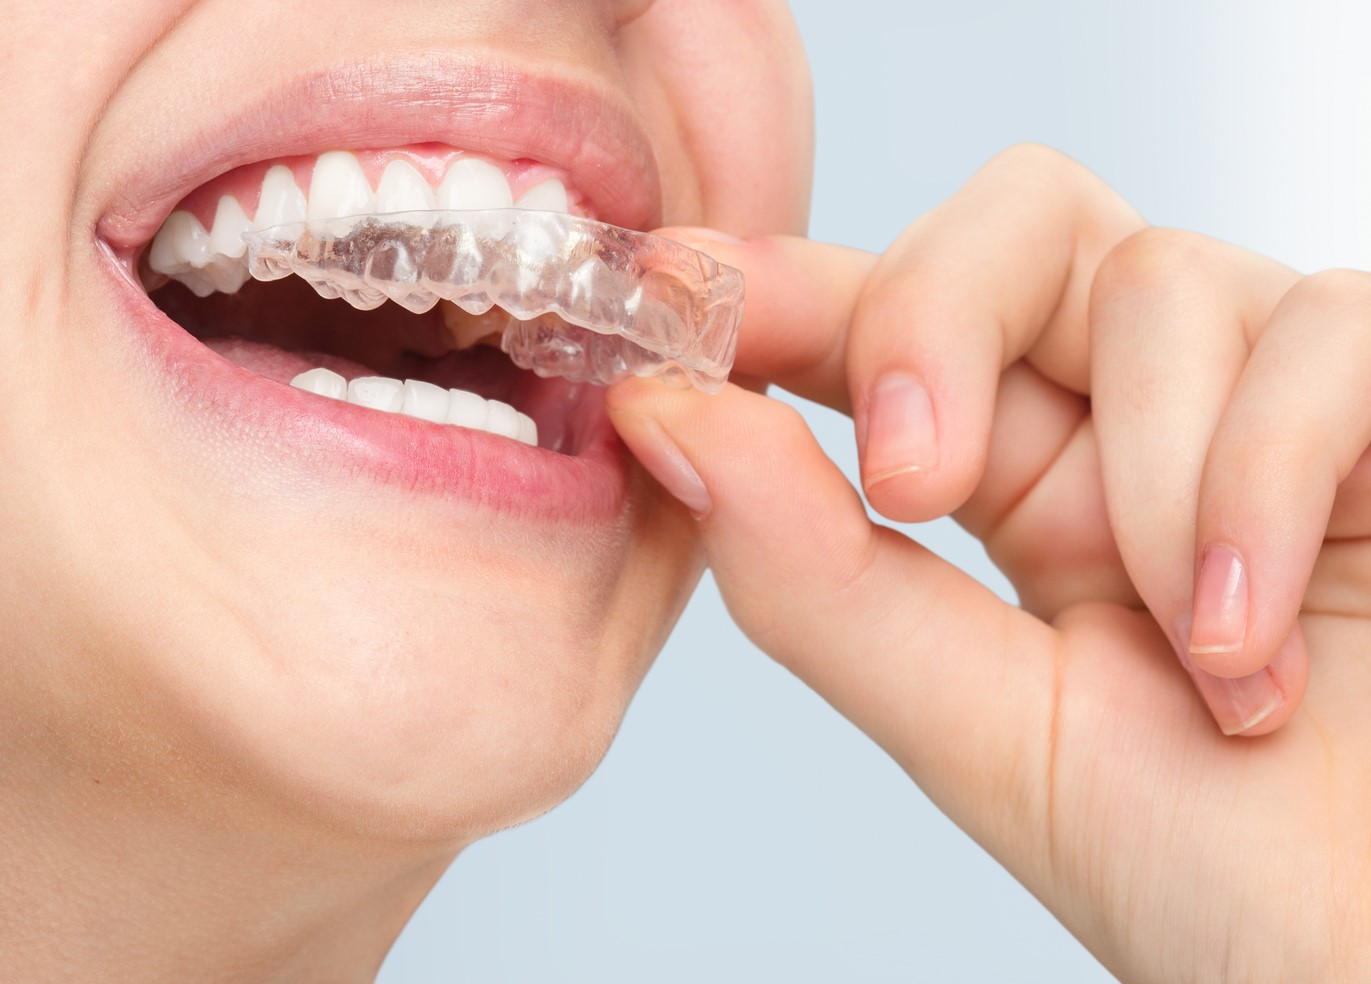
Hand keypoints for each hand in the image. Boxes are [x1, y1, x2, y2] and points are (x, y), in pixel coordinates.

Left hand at [606, 144, 1370, 979]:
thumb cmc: (1214, 873)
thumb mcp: (980, 730)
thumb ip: (816, 576)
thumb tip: (658, 421)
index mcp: (1020, 484)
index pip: (886, 323)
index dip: (785, 287)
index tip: (676, 290)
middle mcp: (1137, 416)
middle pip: (1012, 226)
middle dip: (936, 319)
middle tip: (913, 483)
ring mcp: (1272, 395)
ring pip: (1159, 278)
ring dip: (1147, 478)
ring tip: (1195, 658)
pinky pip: (1322, 329)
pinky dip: (1266, 475)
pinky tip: (1256, 638)